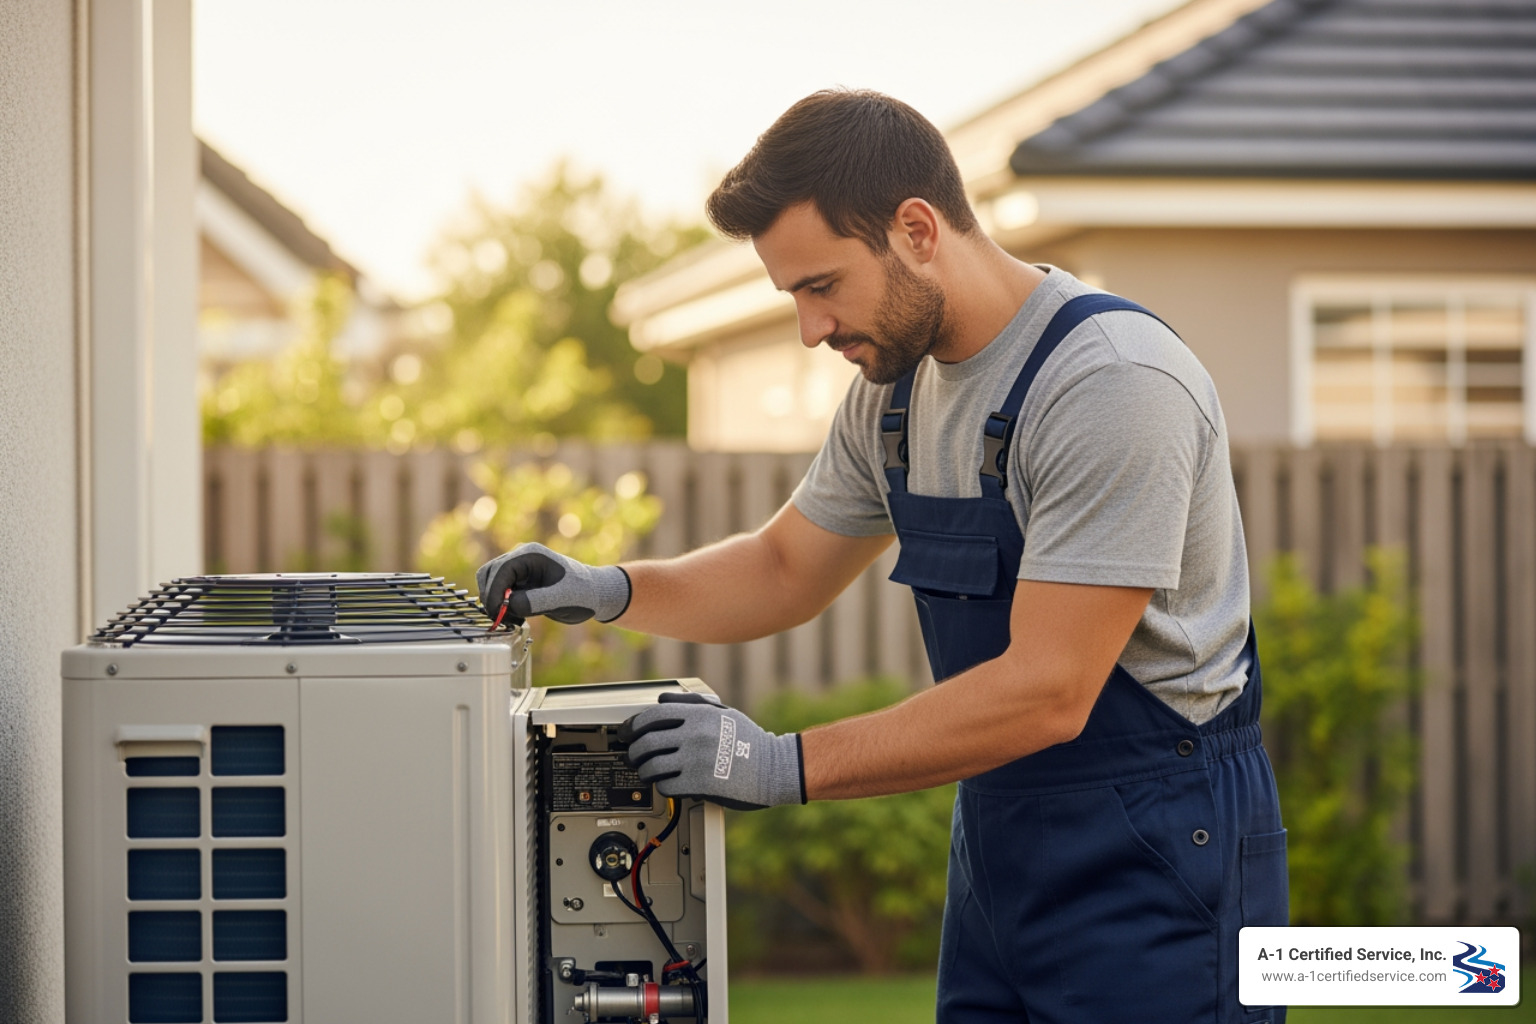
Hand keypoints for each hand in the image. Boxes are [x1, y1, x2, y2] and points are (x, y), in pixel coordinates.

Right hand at [475, 542, 631, 623]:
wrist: (595, 595)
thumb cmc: (583, 594)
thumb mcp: (562, 599)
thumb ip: (536, 601)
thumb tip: (509, 604)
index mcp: (531, 555)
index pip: (501, 570)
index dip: (494, 592)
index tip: (497, 612)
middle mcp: (522, 558)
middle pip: (489, 573)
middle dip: (491, 596)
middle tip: (500, 618)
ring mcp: (519, 570)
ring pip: (491, 582)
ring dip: (494, 601)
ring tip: (511, 619)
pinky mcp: (520, 582)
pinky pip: (500, 592)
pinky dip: (501, 605)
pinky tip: (516, 617)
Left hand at [620, 692, 805, 810]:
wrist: (773, 768)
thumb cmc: (749, 741)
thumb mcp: (723, 713)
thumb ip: (691, 703)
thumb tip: (662, 699)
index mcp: (699, 715)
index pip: (653, 716)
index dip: (634, 725)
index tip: (628, 732)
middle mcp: (695, 734)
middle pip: (647, 742)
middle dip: (634, 750)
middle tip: (633, 755)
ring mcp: (696, 759)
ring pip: (652, 766)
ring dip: (644, 771)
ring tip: (646, 772)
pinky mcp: (699, 783)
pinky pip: (666, 785)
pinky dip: (661, 786)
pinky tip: (666, 784)